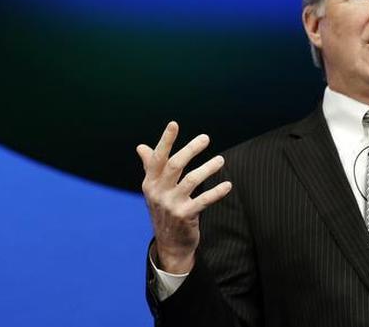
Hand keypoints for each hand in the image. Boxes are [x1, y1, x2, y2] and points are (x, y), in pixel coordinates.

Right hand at [137, 121, 232, 273]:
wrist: (169, 244)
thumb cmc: (163, 210)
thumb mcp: (153, 190)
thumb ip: (150, 167)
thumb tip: (140, 147)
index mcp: (150, 183)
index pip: (157, 158)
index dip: (165, 140)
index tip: (173, 124)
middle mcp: (158, 192)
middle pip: (175, 165)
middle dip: (191, 149)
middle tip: (205, 138)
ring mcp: (171, 205)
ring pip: (191, 180)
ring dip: (208, 168)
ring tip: (221, 160)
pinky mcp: (185, 216)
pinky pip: (203, 201)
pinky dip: (217, 192)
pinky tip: (228, 185)